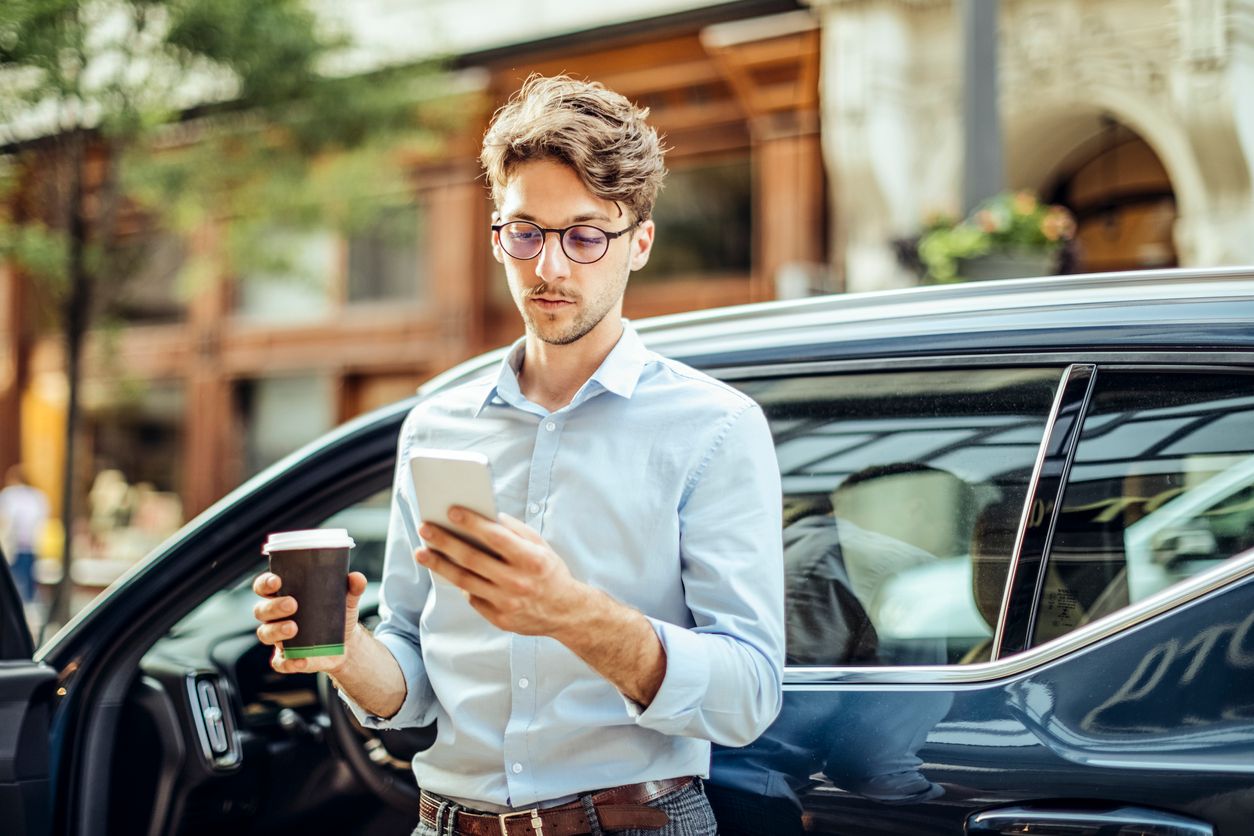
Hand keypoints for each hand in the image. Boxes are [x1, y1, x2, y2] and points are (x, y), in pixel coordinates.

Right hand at [252, 570, 367, 673]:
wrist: (346, 644)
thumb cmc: (336, 614)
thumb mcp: (345, 599)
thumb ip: (351, 587)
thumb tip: (357, 578)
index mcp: (283, 595)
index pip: (265, 587)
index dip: (265, 583)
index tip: (276, 581)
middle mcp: (275, 617)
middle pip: (262, 610)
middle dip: (273, 607)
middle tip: (292, 604)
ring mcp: (278, 639)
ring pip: (265, 634)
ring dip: (277, 631)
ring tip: (294, 628)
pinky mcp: (286, 659)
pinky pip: (280, 662)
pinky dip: (288, 662)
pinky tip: (301, 660)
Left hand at [416, 509, 587, 637]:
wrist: (565, 612)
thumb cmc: (549, 572)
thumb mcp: (540, 546)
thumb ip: (514, 531)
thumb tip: (485, 516)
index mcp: (531, 560)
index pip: (496, 537)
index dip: (472, 523)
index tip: (451, 510)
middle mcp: (518, 582)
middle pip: (472, 559)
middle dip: (445, 541)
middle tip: (425, 527)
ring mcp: (507, 603)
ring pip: (464, 580)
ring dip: (439, 564)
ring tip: (421, 551)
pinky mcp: (499, 619)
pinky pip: (472, 598)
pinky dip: (459, 583)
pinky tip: (447, 571)